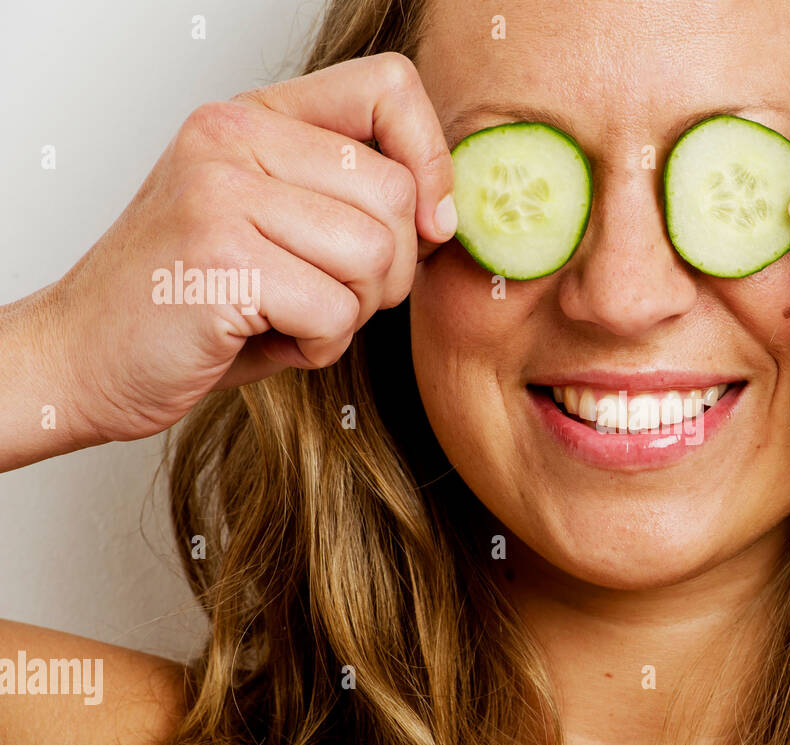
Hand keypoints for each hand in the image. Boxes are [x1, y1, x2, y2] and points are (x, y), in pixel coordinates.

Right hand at [34, 52, 455, 446]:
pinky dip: (319, 345)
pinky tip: (264, 337)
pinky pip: (336, 312)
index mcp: (254, 117)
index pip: (389, 86)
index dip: (431, 161)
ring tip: (290, 315)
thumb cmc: (193, 299)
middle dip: (389, 270)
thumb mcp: (276, 226)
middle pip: (396, 193)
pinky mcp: (220, 258)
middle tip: (329, 294)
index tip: (426, 222)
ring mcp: (221, 192)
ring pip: (375, 255)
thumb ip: (351, 201)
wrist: (84, 355)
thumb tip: (446, 212)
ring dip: (352, 312)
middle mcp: (234, 137)